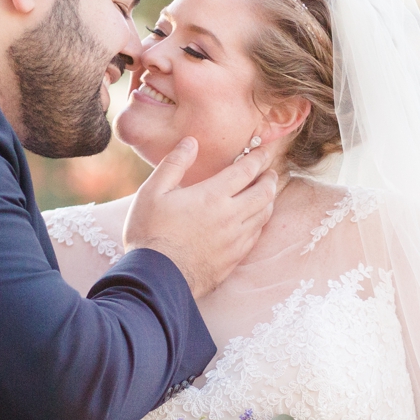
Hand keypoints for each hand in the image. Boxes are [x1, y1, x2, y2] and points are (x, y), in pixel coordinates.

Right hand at [124, 137, 281, 296]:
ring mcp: (235, 240)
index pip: (246, 171)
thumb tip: (191, 142)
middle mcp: (231, 217)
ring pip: (264, 215)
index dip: (258, 158)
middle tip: (270, 171)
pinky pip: (256, 235)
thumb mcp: (153, 192)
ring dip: (268, 200)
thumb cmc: (150, 232)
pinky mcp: (233, 259)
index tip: (262, 151)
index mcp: (213, 196)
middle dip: (270, 178)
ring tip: (266, 193)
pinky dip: (260, 222)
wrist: (155, 278)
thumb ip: (174, 164)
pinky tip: (254, 220)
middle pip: (264, 192)